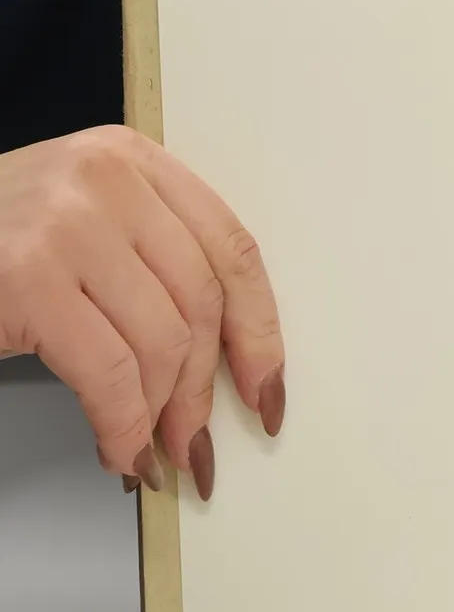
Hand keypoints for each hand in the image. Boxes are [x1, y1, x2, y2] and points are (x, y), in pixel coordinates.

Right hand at [0, 126, 284, 497]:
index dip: (260, 330)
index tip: (267, 389)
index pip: (232, 250)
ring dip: (163, 414)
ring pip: (163, 341)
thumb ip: (150, 261)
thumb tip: (223, 362)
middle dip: (206, 388)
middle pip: (202, 301)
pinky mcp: (28, 278)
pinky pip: (109, 372)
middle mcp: (107, 180)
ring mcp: (66, 225)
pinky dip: (122, 424)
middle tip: (197, 442)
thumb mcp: (81, 223)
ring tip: (151, 451)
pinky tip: (118, 450)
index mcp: (133, 160)